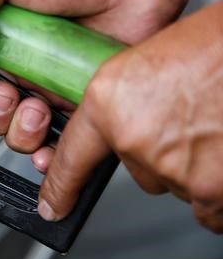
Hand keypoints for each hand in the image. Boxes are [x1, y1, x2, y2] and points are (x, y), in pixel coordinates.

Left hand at [39, 1, 222, 231]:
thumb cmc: (213, 48)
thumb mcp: (148, 60)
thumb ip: (125, 101)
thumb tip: (121, 128)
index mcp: (110, 101)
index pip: (72, 158)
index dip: (60, 187)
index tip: (51, 207)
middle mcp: (134, 137)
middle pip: (135, 169)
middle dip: (157, 152)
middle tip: (185, 121)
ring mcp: (172, 167)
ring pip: (171, 184)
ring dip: (188, 167)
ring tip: (208, 128)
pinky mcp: (210, 189)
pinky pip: (206, 210)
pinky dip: (214, 190)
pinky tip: (221, 157)